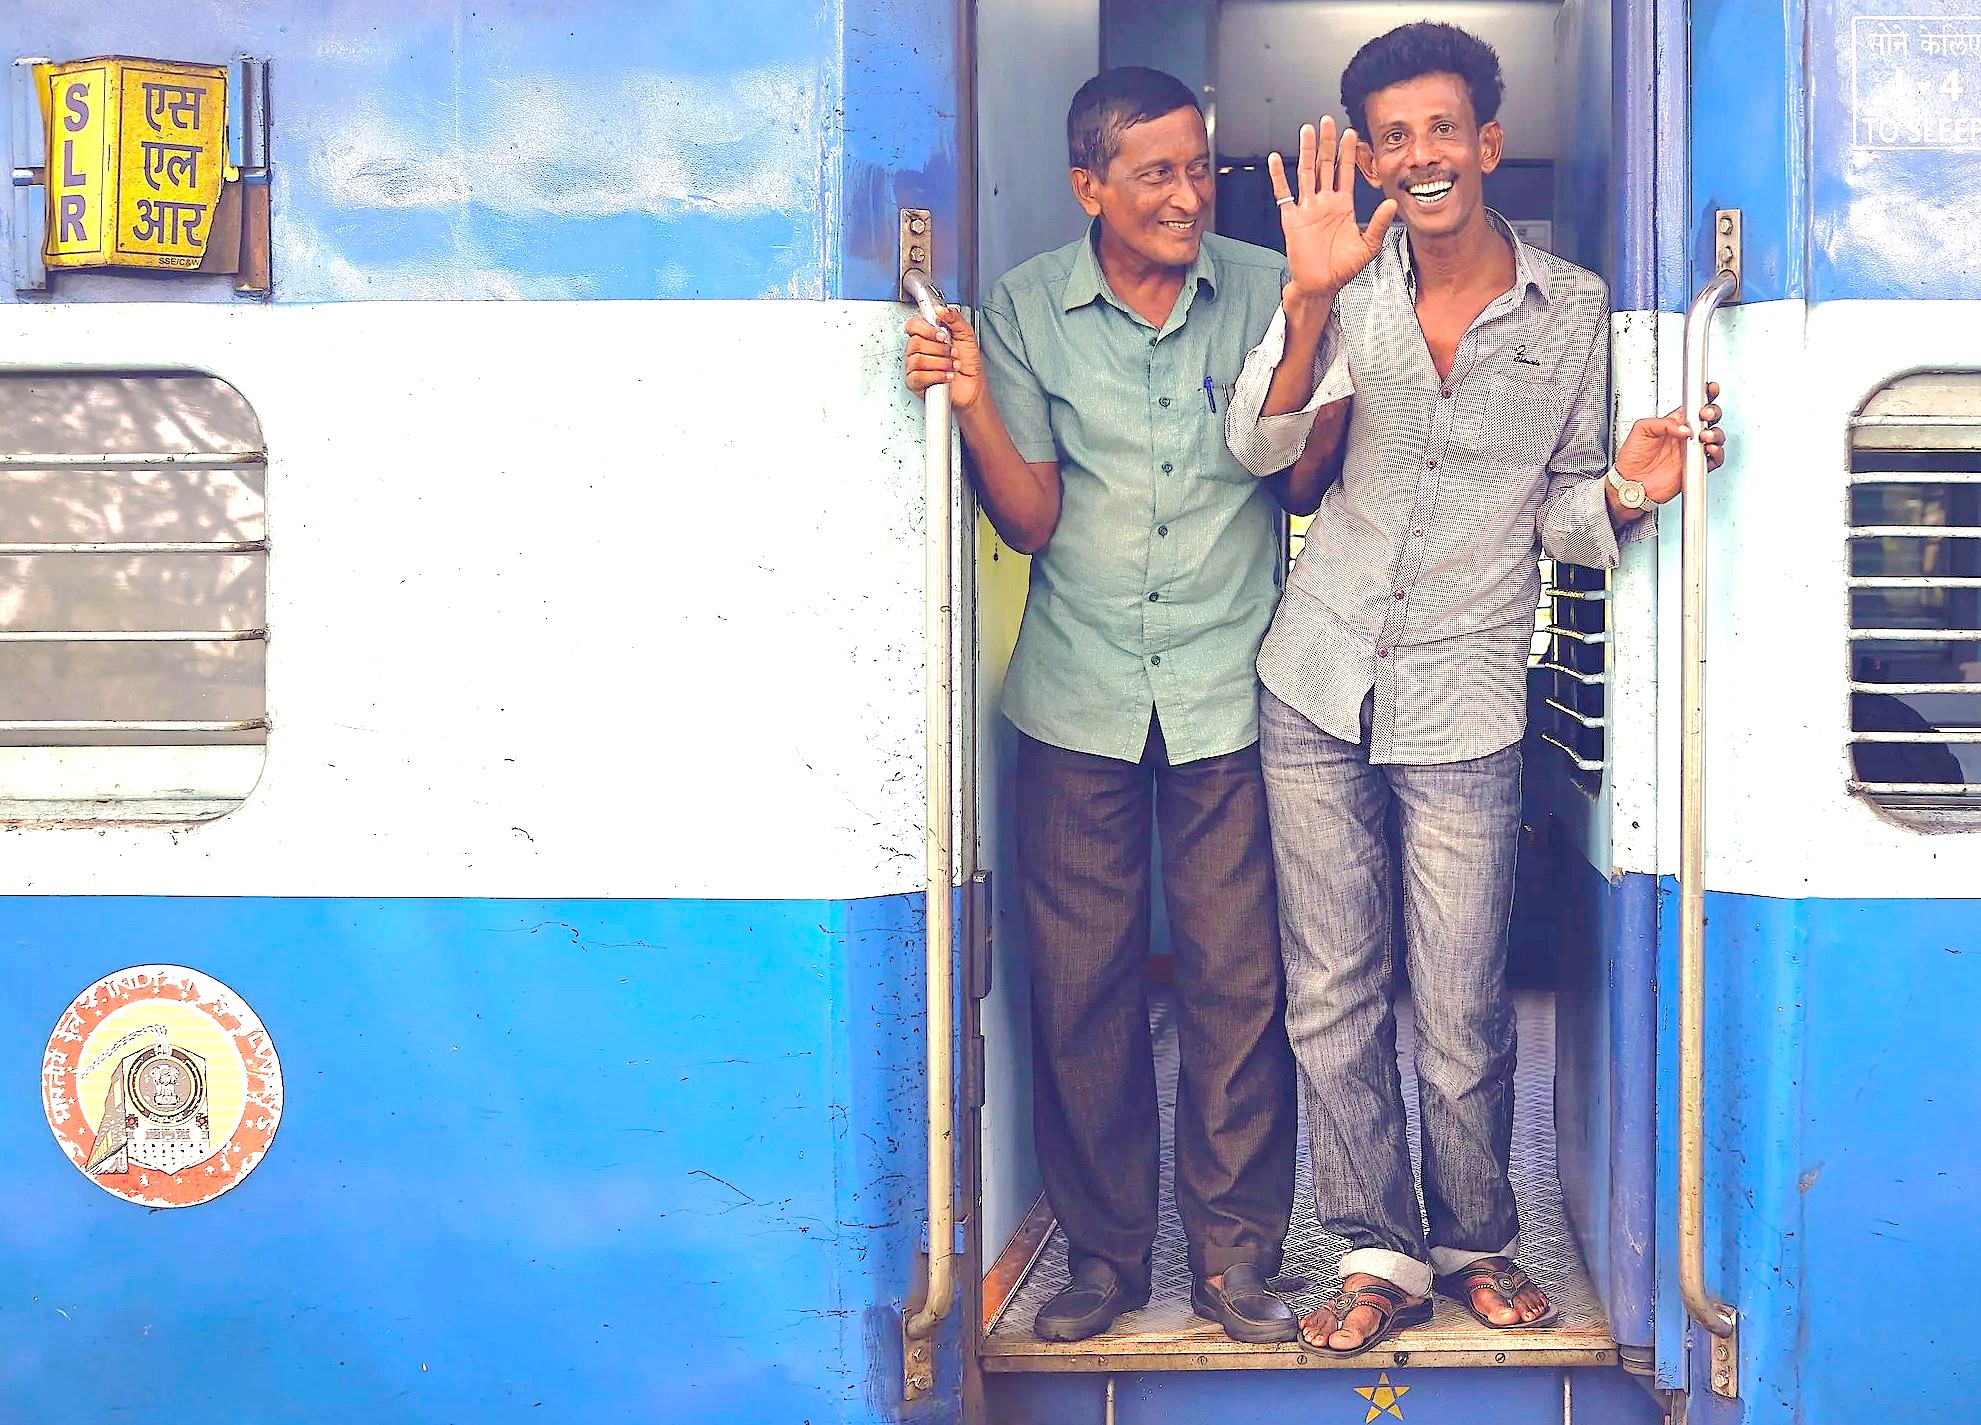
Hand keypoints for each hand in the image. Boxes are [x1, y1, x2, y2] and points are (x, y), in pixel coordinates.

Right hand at [904, 306, 984, 412]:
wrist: (973, 385)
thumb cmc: (969, 363)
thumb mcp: (966, 335)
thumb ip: (954, 318)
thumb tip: (941, 309)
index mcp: (927, 336)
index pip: (913, 326)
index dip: (926, 329)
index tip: (942, 335)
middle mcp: (918, 350)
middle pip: (915, 343)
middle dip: (939, 349)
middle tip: (951, 353)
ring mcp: (914, 367)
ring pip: (917, 359)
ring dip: (940, 363)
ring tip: (951, 366)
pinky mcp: (915, 383)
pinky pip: (918, 376)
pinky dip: (936, 375)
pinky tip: (946, 376)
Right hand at [1270, 117, 1398, 306]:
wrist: (1320, 285)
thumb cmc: (1343, 269)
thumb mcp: (1368, 246)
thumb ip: (1380, 224)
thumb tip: (1392, 203)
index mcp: (1343, 206)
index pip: (1346, 172)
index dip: (1348, 153)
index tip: (1351, 133)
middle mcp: (1325, 203)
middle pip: (1326, 165)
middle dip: (1328, 143)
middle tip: (1328, 121)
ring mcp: (1307, 208)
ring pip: (1306, 173)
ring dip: (1307, 151)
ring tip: (1307, 130)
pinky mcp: (1292, 218)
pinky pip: (1284, 193)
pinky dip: (1278, 176)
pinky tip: (1275, 159)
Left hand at [1615, 380, 1725, 503]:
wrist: (1631, 482)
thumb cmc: (1633, 457)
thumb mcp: (1642, 429)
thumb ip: (1663, 423)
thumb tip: (1684, 428)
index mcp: (1674, 423)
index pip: (1694, 406)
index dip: (1705, 395)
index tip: (1710, 388)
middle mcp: (1686, 435)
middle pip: (1710, 418)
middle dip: (1713, 412)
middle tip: (1705, 414)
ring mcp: (1692, 450)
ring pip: (1715, 436)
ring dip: (1715, 433)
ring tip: (1704, 436)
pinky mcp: (1695, 466)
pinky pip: (1715, 458)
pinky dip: (1717, 453)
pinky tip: (1709, 449)